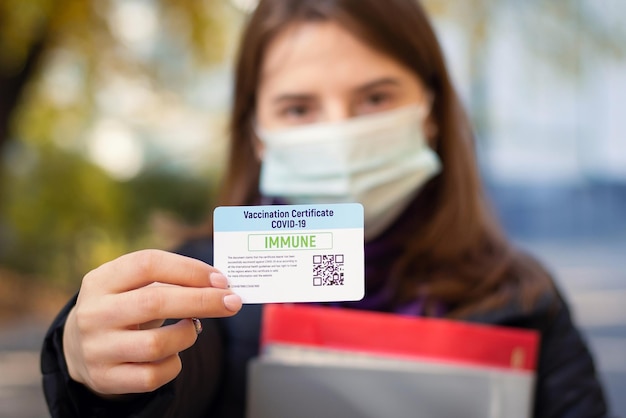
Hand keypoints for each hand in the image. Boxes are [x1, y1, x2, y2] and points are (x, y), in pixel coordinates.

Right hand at [62, 249, 241, 395]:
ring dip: (187, 335)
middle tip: (233, 302)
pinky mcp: (105, 378)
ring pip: (158, 344)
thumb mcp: (132, 285)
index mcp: (101, 280)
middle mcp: (93, 313)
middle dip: (202, 300)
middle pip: (155, 302)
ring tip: (192, 328)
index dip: (189, 269)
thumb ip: (170, 280)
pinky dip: (175, 364)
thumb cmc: (123, 307)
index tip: (221, 279)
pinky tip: (174, 354)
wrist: (80, 347)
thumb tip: (220, 285)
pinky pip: (154, 375)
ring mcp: (97, 348)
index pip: (148, 264)